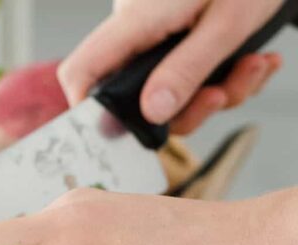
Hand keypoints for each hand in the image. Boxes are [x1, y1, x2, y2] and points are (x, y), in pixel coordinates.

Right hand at [58, 0, 283, 133]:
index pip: (82, 71)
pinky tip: (250, 60)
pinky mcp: (176, 39)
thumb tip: (152, 113)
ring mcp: (155, 36)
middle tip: (221, 95)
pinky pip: (188, 77)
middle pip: (134, 96)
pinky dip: (224, 78)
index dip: (87, 109)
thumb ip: (187, 69)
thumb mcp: (226, 23)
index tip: (116, 134)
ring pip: (169, 92)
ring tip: (252, 66)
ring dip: (217, 92)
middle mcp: (136, 30)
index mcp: (135, 20)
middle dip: (187, 109)